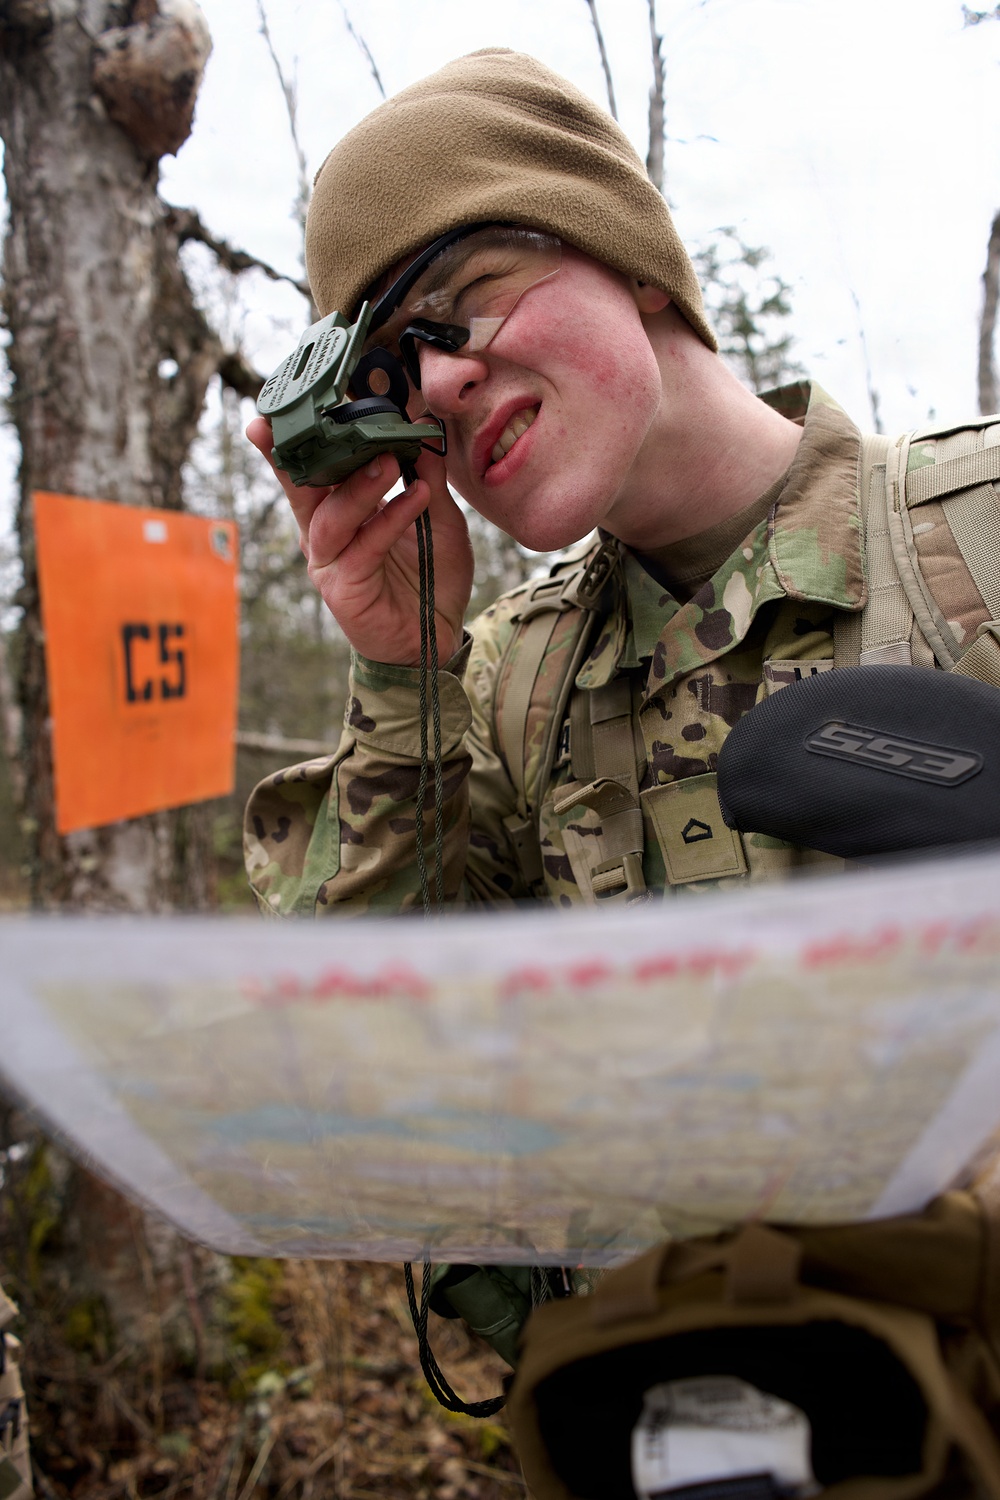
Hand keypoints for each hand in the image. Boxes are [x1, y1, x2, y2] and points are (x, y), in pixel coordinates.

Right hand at [245, 418, 473, 667]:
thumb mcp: (437, 516)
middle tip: (309, 419)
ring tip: (390, 459)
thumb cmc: (430, 576)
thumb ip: (427, 475)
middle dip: (293, 452)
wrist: (437, 637)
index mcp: (340, 509)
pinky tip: (416, 499)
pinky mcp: (343, 588)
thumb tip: (424, 424)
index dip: (299, 436)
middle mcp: (325, 533)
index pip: (315, 466)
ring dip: (360, 485)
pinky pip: (364, 547)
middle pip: (302, 487)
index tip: (291, 402)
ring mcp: (330, 562)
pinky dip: (390, 520)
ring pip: (332, 516)